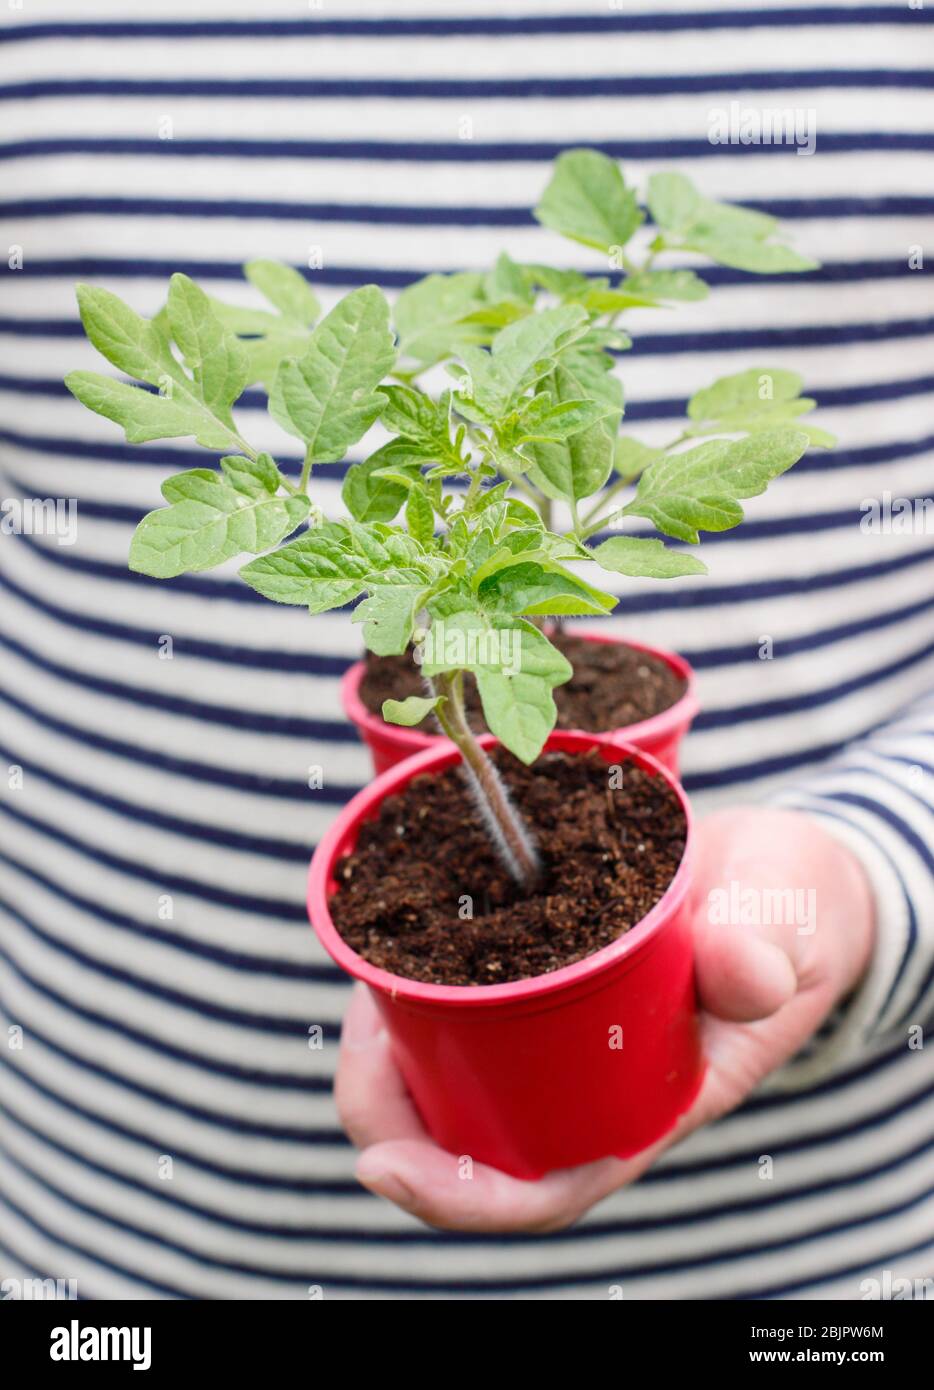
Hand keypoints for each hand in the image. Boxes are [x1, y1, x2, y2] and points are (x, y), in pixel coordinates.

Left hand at [335, 807, 874, 1231]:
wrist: (775, 870)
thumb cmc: (789, 912)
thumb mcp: (789, 925)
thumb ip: (769, 951)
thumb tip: (744, 977)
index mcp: (649, 1102)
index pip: (547, 1184)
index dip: (461, 1196)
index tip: (384, 1165)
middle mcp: (592, 1084)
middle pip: (472, 1140)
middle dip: (390, 1113)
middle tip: (355, 1034)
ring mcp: (562, 1037)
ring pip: (453, 1077)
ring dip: (389, 1053)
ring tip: (363, 985)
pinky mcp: (541, 982)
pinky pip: (462, 1008)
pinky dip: (413, 991)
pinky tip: (388, 948)